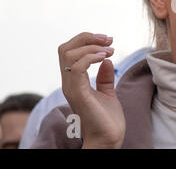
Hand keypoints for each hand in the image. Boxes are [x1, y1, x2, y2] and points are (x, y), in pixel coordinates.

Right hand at [58, 32, 124, 147]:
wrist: (108, 139)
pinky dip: (91, 57)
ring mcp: (72, 88)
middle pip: (65, 48)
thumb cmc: (106, 119)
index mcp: (74, 80)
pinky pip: (77, 67)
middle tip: (108, 40)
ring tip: (109, 50)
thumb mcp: (107, 92)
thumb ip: (105, 77)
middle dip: (87, 37)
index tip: (107, 41)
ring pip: (69, 54)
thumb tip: (107, 60)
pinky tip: (105, 58)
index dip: (86, 40)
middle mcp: (69, 82)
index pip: (69, 51)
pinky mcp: (78, 93)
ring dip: (92, 46)